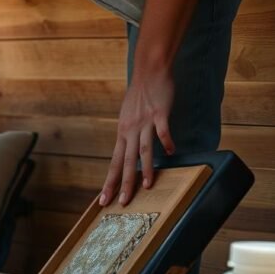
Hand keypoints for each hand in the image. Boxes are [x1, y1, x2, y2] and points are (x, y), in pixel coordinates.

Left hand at [99, 66, 176, 206]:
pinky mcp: (159, 113)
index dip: (109, 182)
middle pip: (126, 161)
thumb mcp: (128, 117)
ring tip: (145, 186)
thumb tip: (129, 152)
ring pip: (143, 149)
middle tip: (121, 202)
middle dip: (123, 184)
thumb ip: (128, 135)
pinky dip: (166, 141)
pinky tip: (171, 152)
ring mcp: (144, 122)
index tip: (104, 200)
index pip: (114, 163)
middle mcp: (130, 130)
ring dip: (144, 168)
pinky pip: (162, 130)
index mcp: (122, 133)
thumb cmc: (140, 95)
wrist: (148, 71)